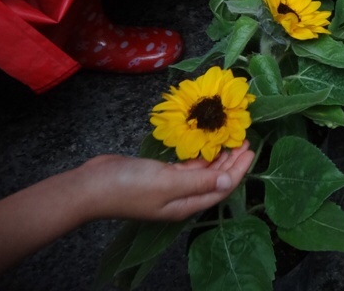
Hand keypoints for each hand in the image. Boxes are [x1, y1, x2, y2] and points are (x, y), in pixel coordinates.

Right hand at [82, 142, 253, 222]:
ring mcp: (170, 186)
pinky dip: (199, 156)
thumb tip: (229, 180)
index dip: (239, 170)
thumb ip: (200, 181)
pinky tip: (206, 145)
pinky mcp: (159, 175)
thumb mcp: (169, 183)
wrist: (92, 186)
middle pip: (215, 179)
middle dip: (232, 161)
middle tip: (244, 139)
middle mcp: (182, 197)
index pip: (222, 187)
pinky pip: (187, 167)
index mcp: (187, 204)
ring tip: (231, 139)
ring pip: (202, 172)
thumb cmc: (130, 186)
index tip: (251, 149)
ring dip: (217, 157)